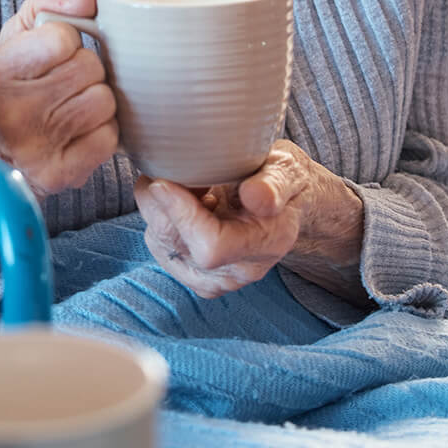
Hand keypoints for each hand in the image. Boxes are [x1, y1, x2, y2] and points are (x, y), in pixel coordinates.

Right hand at [0, 0, 118, 197]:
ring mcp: (35, 148)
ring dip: (93, 102)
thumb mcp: (15, 37)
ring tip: (68, 109)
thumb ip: (46, 2)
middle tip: (60, 85)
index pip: (62, 37)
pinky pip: (109, 137)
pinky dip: (98, 134)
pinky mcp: (59, 175)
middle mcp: (10, 113)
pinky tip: (76, 134)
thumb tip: (85, 3)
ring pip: (103, 101)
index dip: (64, 43)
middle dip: (81, 72)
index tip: (49, 57)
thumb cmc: (10, 88)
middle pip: (89, 68)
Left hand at [133, 144, 309, 298]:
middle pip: (175, 242)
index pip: (211, 246)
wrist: (285, 207)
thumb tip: (255, 196)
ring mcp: (214, 279)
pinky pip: (158, 244)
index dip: (181, 213)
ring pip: (160, 241)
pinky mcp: (193, 275)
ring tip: (191, 184)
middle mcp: (239, 270)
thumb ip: (274, 184)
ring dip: (159, 206)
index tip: (165, 179)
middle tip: (180, 168)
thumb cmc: (283, 181)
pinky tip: (186, 201)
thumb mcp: (288, 170)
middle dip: (163, 200)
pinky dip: (161, 216)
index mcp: (268, 243)